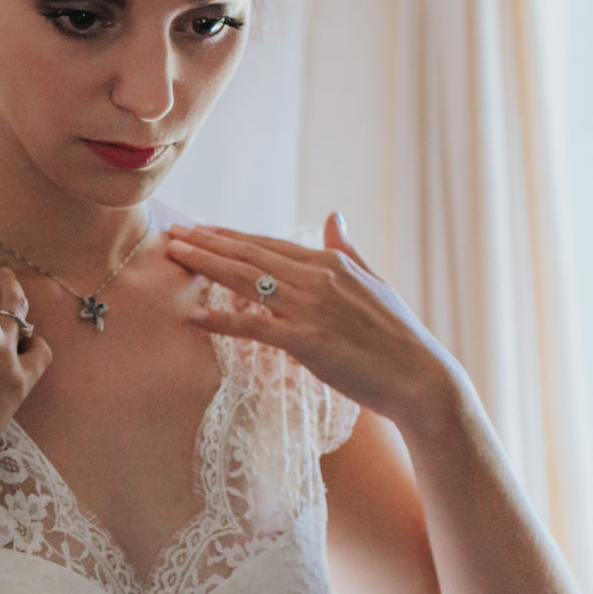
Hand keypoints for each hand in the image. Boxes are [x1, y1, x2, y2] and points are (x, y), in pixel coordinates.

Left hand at [165, 214, 461, 423]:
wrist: (419, 377)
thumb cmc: (398, 335)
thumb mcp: (374, 282)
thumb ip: (347, 250)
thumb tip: (335, 216)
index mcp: (331, 263)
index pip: (269, 244)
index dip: (231, 236)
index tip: (201, 228)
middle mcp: (316, 279)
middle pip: (249, 255)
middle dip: (207, 242)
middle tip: (173, 232)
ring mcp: (309, 308)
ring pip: (245, 281)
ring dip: (205, 266)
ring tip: (174, 255)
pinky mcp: (305, 341)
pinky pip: (252, 328)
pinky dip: (220, 321)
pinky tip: (192, 317)